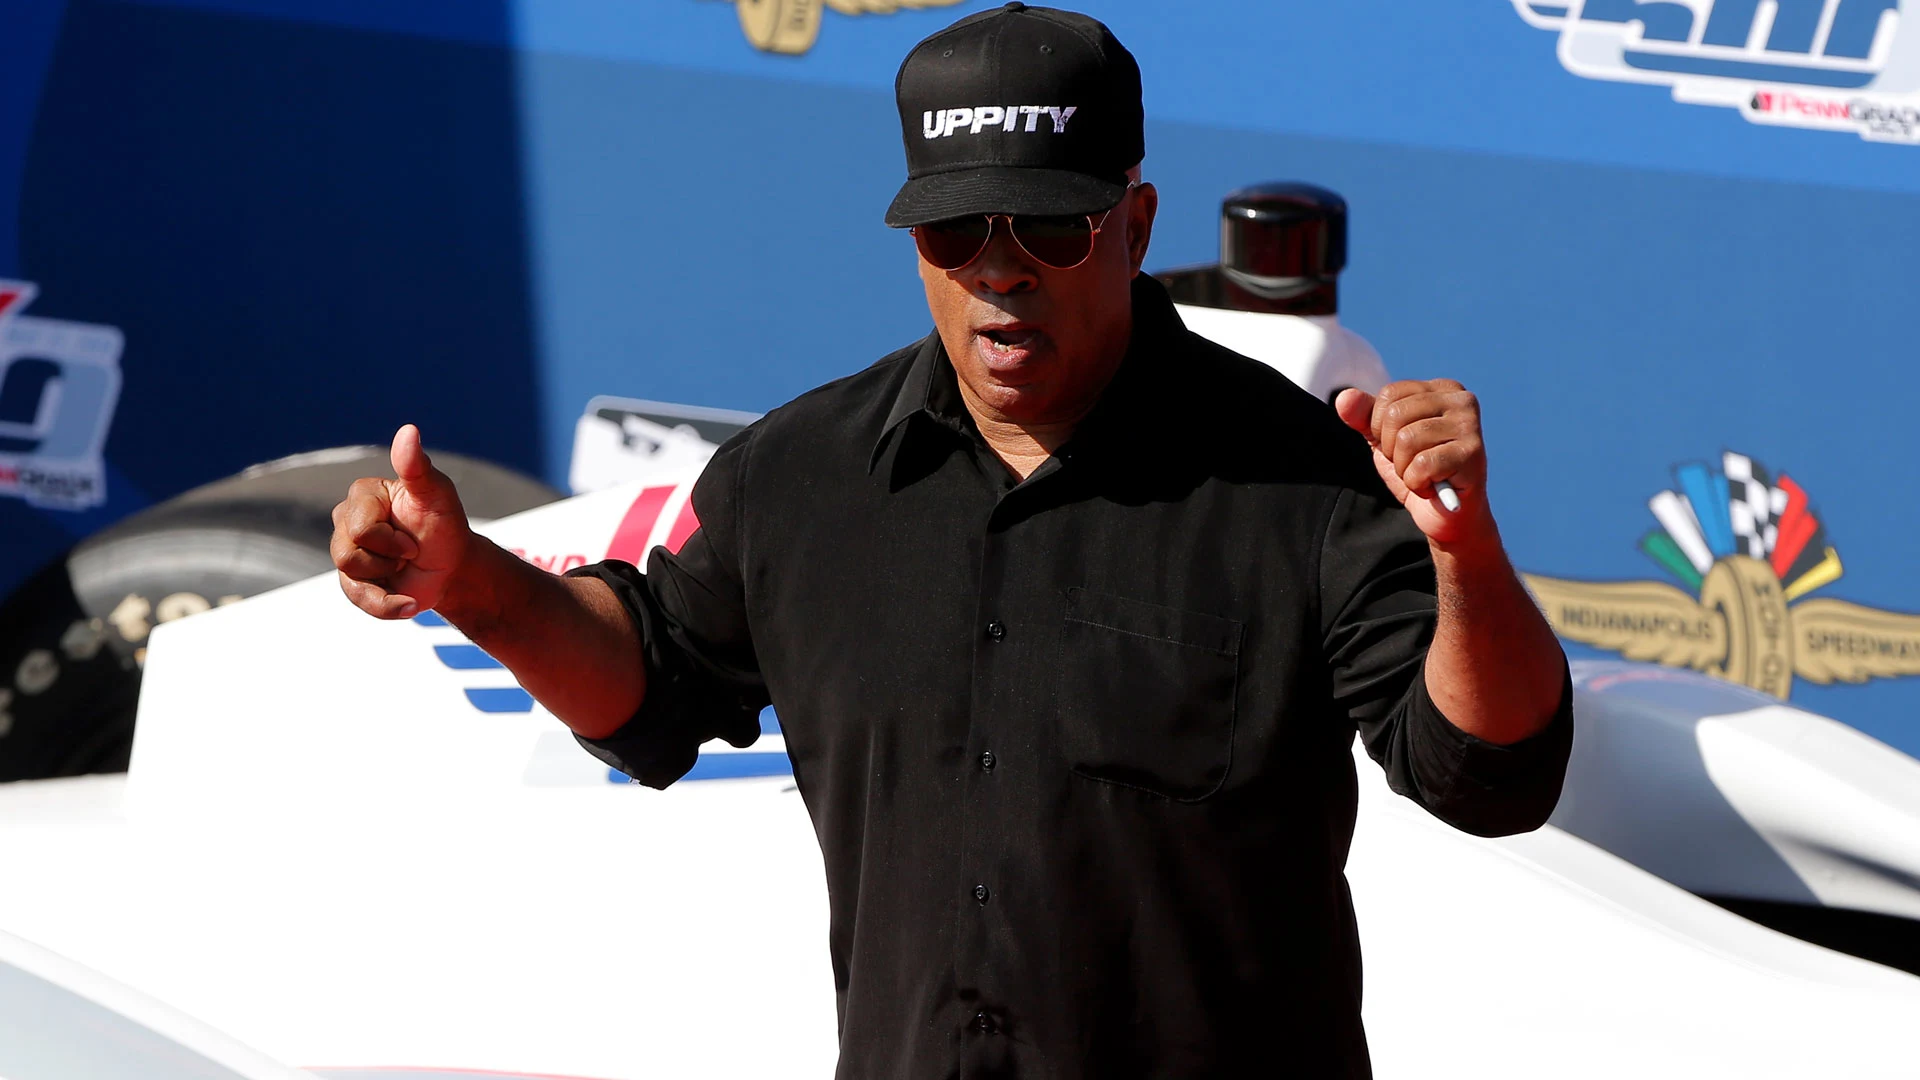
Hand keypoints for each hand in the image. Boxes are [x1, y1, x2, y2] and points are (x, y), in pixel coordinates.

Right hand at [331, 425, 472, 617]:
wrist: (454, 566)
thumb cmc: (445, 524)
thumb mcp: (437, 495)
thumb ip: (417, 467)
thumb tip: (409, 431)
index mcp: (363, 496)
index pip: (360, 529)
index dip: (392, 540)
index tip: (414, 537)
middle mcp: (346, 521)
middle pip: (347, 554)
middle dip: (390, 558)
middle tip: (411, 550)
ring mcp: (347, 552)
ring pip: (351, 577)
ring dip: (389, 578)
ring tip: (406, 566)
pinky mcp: (353, 582)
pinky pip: (360, 601)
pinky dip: (390, 606)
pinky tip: (409, 602)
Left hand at [1335, 380, 1490, 546]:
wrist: (1450, 517)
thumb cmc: (1420, 471)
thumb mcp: (1385, 440)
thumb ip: (1364, 417)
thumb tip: (1343, 398)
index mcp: (1443, 389)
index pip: (1389, 394)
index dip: (1380, 427)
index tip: (1401, 446)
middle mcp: (1461, 400)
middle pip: (1395, 416)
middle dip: (1392, 451)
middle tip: (1414, 465)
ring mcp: (1470, 425)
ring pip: (1406, 440)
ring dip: (1404, 469)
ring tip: (1424, 476)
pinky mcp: (1472, 453)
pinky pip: (1421, 464)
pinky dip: (1417, 483)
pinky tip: (1434, 487)